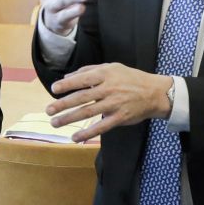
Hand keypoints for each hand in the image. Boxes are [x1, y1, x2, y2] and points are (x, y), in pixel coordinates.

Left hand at [48, 63, 171, 142]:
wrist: (154, 93)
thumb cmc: (131, 78)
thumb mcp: (112, 67)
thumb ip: (89, 70)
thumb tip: (68, 76)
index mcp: (106, 74)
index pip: (82, 79)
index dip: (67, 84)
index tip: (54, 89)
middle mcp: (109, 89)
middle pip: (82, 97)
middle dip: (63, 104)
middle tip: (48, 110)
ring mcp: (114, 104)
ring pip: (88, 112)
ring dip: (70, 118)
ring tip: (55, 123)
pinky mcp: (120, 118)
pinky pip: (102, 127)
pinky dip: (88, 133)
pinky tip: (76, 137)